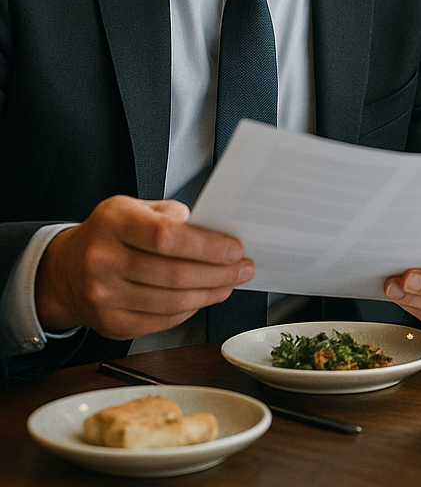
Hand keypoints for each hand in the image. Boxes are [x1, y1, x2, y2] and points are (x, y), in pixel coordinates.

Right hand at [35, 195, 255, 339]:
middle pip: (174, 274)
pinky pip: (161, 321)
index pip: (166, 237)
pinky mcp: (110, 325)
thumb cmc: (110, 234)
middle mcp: (103, 261)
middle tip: (243, 268)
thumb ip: (171, 215)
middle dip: (219, 273)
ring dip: (210, 293)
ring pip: (171, 302)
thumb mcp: (135, 207)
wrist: (65, 270)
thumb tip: (214, 231)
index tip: (235, 248)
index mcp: (113, 223)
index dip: (207, 246)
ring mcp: (103, 297)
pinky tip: (203, 297)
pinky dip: (189, 311)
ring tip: (229, 282)